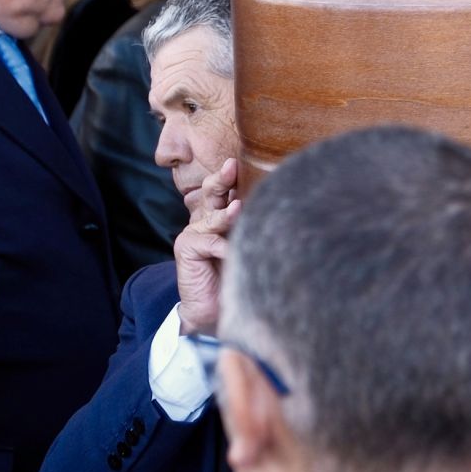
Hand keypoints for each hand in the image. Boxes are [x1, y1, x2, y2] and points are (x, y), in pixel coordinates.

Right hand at [175, 159, 240, 336]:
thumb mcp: (246, 244)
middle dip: (222, 179)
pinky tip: (230, 253)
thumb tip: (283, 205)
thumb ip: (253, 226)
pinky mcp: (187, 247)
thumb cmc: (234, 273)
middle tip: (231, 166)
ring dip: (226, 213)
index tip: (243, 163)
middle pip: (213, 194)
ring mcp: (194, 232)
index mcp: (221, 215)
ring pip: (212, 217)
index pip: (227, 191)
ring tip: (238, 208)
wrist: (212, 308)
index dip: (233, 178)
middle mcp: (206, 219)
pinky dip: (222, 248)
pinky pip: (209, 242)